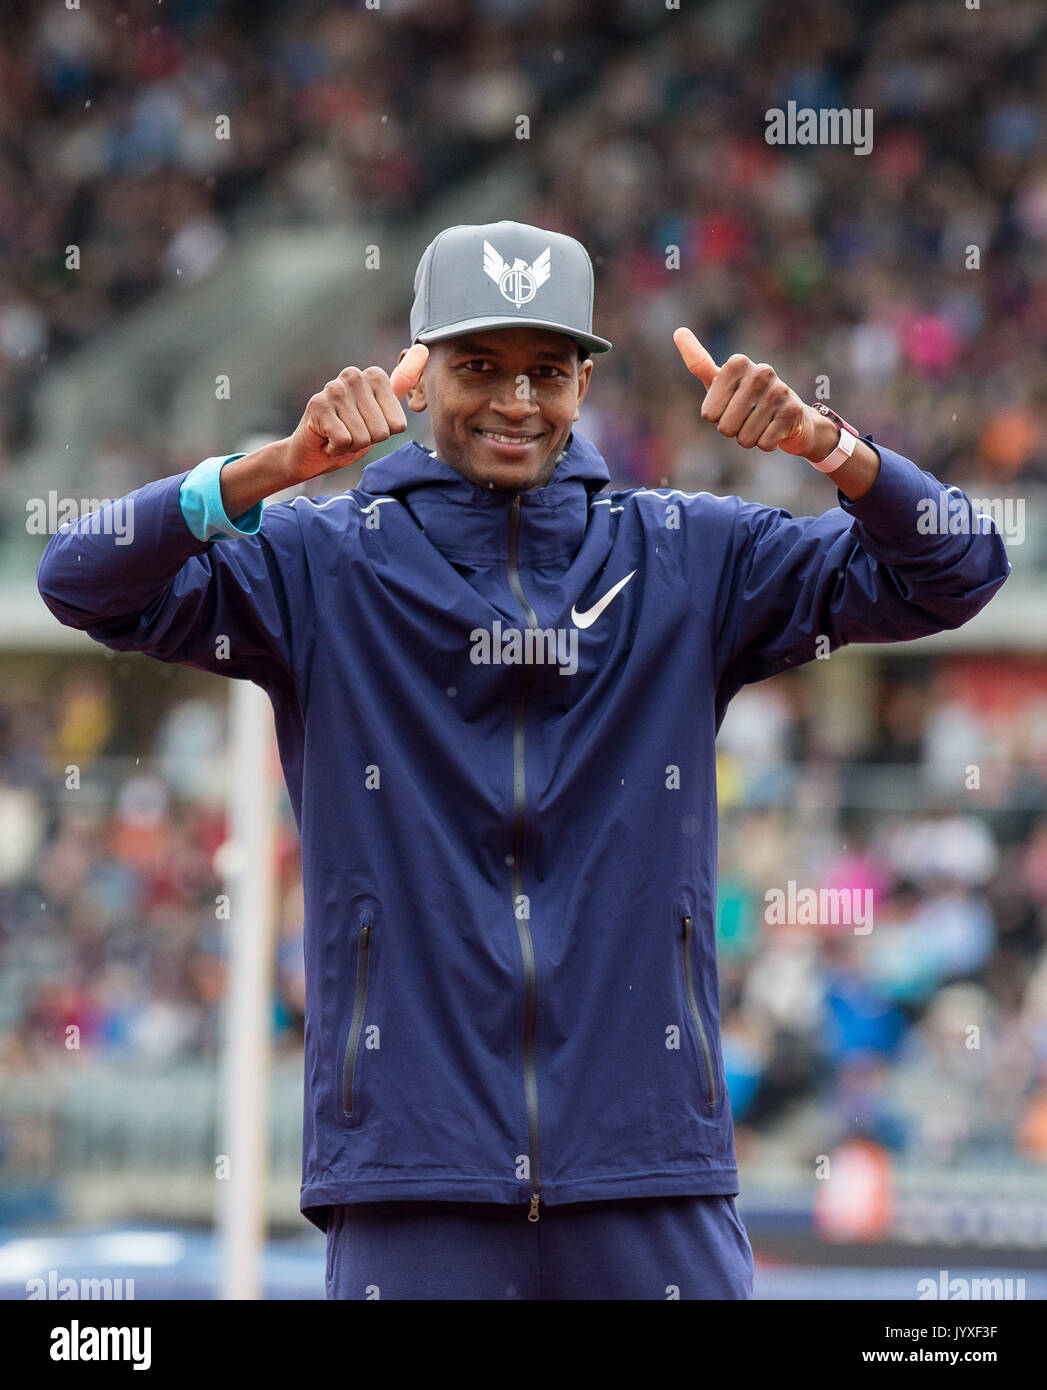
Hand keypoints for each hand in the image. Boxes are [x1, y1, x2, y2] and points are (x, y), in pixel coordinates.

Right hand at [286, 344, 428, 481]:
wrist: (312, 451)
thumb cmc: (350, 432)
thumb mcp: (382, 410)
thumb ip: (402, 383)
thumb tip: (423, 347)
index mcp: (374, 375)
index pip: (397, 424)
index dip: (383, 434)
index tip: (367, 426)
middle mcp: (354, 376)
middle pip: (381, 432)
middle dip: (366, 441)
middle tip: (350, 432)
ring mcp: (334, 389)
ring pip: (362, 437)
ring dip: (351, 446)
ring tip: (339, 434)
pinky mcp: (318, 406)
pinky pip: (344, 441)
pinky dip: (336, 449)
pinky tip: (327, 439)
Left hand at [673, 327, 830, 458]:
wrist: (788, 415)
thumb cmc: (745, 398)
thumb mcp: (719, 382)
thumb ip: (699, 362)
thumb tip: (679, 331)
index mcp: (737, 363)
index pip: (709, 414)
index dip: (717, 417)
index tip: (729, 405)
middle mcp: (761, 372)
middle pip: (725, 427)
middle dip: (733, 430)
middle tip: (746, 417)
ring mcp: (779, 390)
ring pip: (746, 438)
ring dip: (750, 438)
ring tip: (760, 422)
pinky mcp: (792, 411)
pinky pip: (764, 443)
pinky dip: (766, 444)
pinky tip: (775, 429)